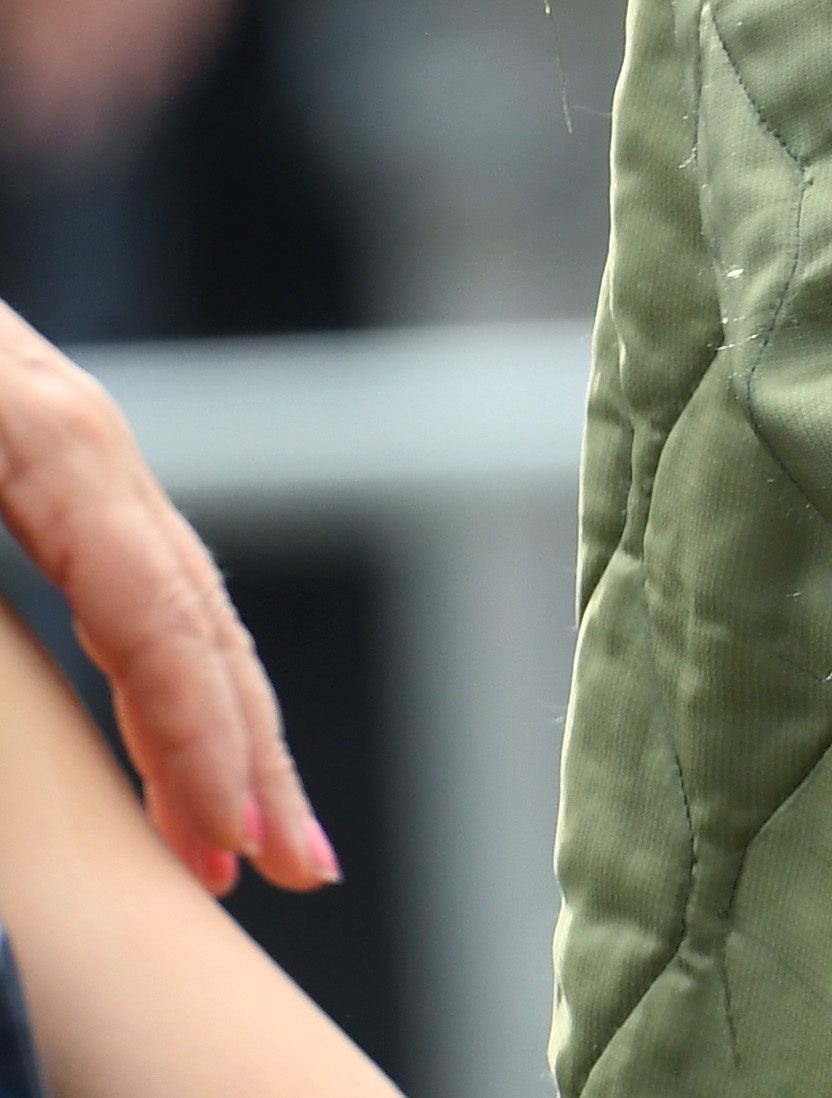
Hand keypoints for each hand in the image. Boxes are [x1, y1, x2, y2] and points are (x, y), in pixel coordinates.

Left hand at [0, 302, 327, 895]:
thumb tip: (111, 626)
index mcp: (53, 443)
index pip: (158, 616)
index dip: (197, 736)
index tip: (224, 844)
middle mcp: (94, 450)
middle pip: (204, 619)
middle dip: (252, 756)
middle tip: (293, 876)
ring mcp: (83, 454)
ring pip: (189, 606)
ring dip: (234, 731)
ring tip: (266, 840)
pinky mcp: (51, 464)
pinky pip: (141, 587)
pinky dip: (181, 679)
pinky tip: (189, 745)